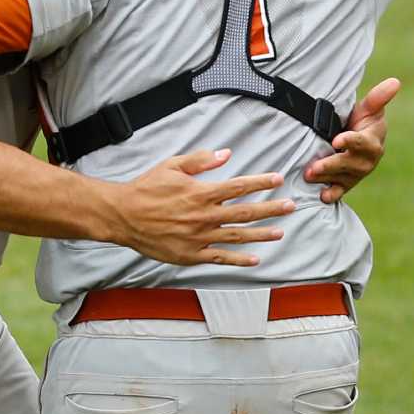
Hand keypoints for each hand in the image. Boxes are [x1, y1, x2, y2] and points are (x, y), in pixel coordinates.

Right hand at [104, 148, 291, 266]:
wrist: (122, 214)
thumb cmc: (145, 189)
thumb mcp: (171, 166)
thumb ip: (200, 161)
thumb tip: (225, 154)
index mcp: (201, 193)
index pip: (238, 187)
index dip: (260, 182)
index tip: (277, 179)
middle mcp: (204, 215)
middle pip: (246, 212)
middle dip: (271, 209)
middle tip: (290, 206)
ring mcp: (199, 237)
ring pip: (238, 236)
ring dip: (262, 234)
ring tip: (280, 232)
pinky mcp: (191, 254)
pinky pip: (220, 258)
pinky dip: (239, 259)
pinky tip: (255, 259)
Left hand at [305, 76, 398, 203]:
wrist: (356, 140)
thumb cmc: (362, 122)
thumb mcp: (368, 109)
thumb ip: (377, 98)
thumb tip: (395, 81)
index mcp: (372, 141)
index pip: (363, 142)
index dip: (351, 141)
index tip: (336, 140)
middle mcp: (367, 160)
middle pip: (351, 164)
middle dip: (332, 165)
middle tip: (313, 166)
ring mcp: (357, 173)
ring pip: (343, 178)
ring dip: (326, 178)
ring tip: (308, 175)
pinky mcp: (347, 182)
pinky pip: (341, 191)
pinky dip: (333, 195)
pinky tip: (323, 197)